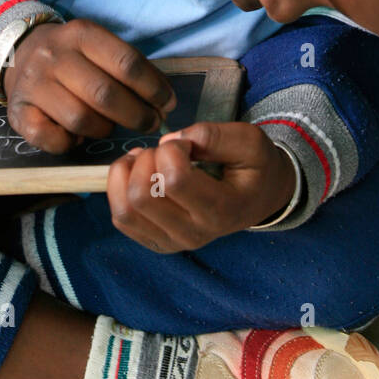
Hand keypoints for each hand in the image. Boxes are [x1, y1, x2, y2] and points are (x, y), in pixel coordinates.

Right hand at [3, 18, 176, 154]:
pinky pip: (52, 139)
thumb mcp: (99, 47)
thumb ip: (130, 69)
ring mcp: (33, 84)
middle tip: (150, 124)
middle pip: (105, 94)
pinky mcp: (18, 111)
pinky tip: (77, 135)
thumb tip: (165, 102)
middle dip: (137, 115)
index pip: (126, 63)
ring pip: (80, 119)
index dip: (153, 88)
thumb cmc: (73, 56)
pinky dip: (70, 143)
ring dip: (103, 129)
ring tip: (109, 126)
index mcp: (81, 34)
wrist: (19, 52)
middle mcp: (54, 56)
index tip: (168, 104)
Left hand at [106, 121, 296, 252]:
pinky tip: (139, 173)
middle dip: (147, 160)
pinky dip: (120, 188)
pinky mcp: (155, 241)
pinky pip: (120, 218)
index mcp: (221, 211)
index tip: (187, 144)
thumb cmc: (254, 168)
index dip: (171, 150)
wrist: (259, 198)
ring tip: (148, 159)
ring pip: (125, 210)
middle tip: (166, 151)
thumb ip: (213, 135)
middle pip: (141, 196)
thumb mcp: (250, 141)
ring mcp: (171, 242)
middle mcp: (194, 234)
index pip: (173, 180)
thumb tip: (168, 141)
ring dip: (128, 174)